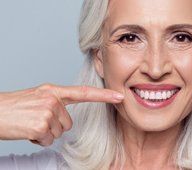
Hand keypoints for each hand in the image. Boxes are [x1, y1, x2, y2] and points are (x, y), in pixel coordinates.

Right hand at [0, 83, 123, 145]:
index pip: (84, 93)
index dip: (103, 95)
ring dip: (45, 132)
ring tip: (30, 123)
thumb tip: (67, 116)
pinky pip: (48, 140)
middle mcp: (53, 99)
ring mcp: (47, 112)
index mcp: (53, 91)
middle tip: (36, 119)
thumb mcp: (38, 96)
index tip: (119, 96)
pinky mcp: (41, 125)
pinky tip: (27, 130)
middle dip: (54, 126)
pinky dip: (37, 139)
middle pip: (69, 122)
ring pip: (59, 132)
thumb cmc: (15, 106)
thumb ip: (56, 102)